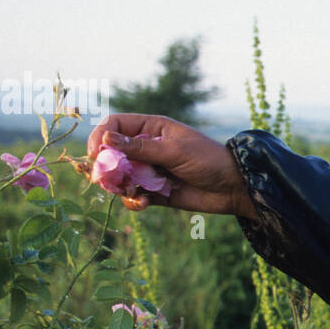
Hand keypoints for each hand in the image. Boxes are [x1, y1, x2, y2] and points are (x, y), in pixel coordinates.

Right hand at [84, 114, 257, 219]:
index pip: (115, 125)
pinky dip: (134, 201)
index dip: (101, 137)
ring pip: (120, 177)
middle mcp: (147, 147)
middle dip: (106, 167)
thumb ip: (141, 147)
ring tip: (131, 191)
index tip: (97, 154)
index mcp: (152, 128)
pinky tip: (143, 203)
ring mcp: (150, 170)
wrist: (232, 188)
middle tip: (103, 180)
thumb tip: (107, 138)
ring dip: (119, 186)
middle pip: (112, 153)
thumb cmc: (208, 160)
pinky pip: (134, 196)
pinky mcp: (155, 192)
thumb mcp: (175, 151)